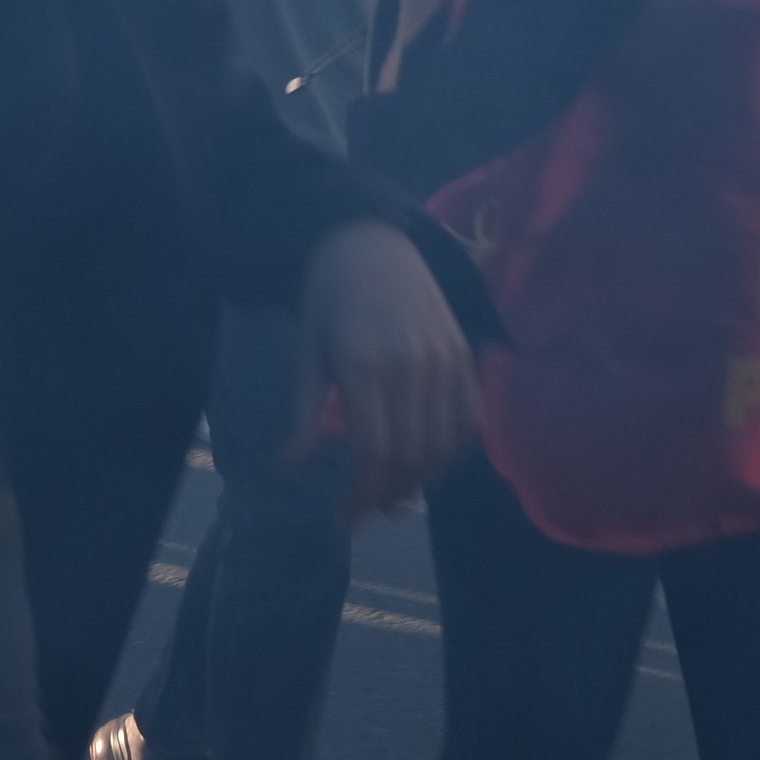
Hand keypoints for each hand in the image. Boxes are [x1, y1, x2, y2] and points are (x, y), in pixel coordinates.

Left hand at [301, 222, 477, 515]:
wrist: (372, 241)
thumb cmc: (328, 299)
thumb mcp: (307, 353)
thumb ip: (305, 415)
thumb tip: (290, 470)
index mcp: (365, 364)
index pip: (372, 449)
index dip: (360, 492)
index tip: (344, 518)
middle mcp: (412, 365)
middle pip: (410, 454)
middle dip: (387, 494)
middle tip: (365, 514)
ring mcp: (446, 360)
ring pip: (443, 444)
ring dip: (420, 481)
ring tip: (392, 496)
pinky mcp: (466, 355)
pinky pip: (469, 420)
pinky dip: (452, 452)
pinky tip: (427, 465)